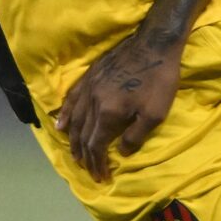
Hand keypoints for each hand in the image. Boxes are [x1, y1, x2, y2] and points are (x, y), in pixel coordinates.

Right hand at [54, 25, 182, 178]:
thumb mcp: (155, 113)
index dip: (97, 163)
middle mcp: (92, 102)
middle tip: (87, 169)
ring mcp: (88, 88)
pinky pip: (71, 99)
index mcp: (108, 114)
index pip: (96, 145)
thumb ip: (135, 136)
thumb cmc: (159, 80)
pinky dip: (64, 115)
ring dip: (72, 140)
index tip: (101, 176)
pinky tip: (60, 124)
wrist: (155, 43)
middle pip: (83, 135)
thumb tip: (121, 153)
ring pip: (74, 119)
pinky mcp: (89, 76)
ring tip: (74, 154)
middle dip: (84, 156)